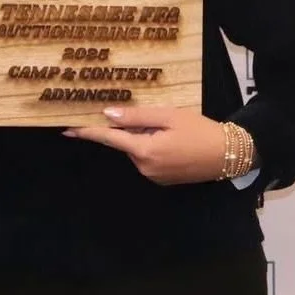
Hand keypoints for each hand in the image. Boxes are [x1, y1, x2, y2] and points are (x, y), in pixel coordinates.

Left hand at [64, 106, 227, 185]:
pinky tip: (174, 141)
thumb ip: (136, 116)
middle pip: (126, 142)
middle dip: (133, 128)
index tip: (66, 129)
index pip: (108, 139)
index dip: (87, 132)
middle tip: (159, 118)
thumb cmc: (199, 130)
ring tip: (172, 130)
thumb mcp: (168, 115)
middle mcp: (145, 167)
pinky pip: (148, 158)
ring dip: (145, 137)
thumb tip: (107, 115)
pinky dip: (153, 147)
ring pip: (137, 149)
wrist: (229, 155)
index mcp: (144, 151)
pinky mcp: (162, 179)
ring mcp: (153, 176)